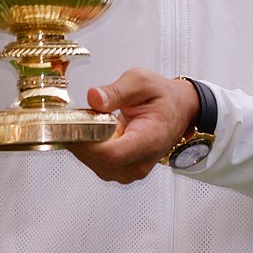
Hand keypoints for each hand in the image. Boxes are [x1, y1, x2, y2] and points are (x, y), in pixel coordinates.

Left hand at [68, 69, 198, 182]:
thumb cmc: (163, 98)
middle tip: (76, 112)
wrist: (178, 110)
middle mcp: (140, 163)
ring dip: (83, 140)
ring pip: (92, 162)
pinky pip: (94, 162)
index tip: (74, 121)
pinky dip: (87, 145)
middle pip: (98, 159)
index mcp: (149, 140)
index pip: (112, 154)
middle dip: (81, 135)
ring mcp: (130, 171)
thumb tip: (94, 97)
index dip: (87, 139)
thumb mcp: (141, 82)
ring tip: (88, 118)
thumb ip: (116, 91)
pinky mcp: (120, 171)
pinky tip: (91, 129)